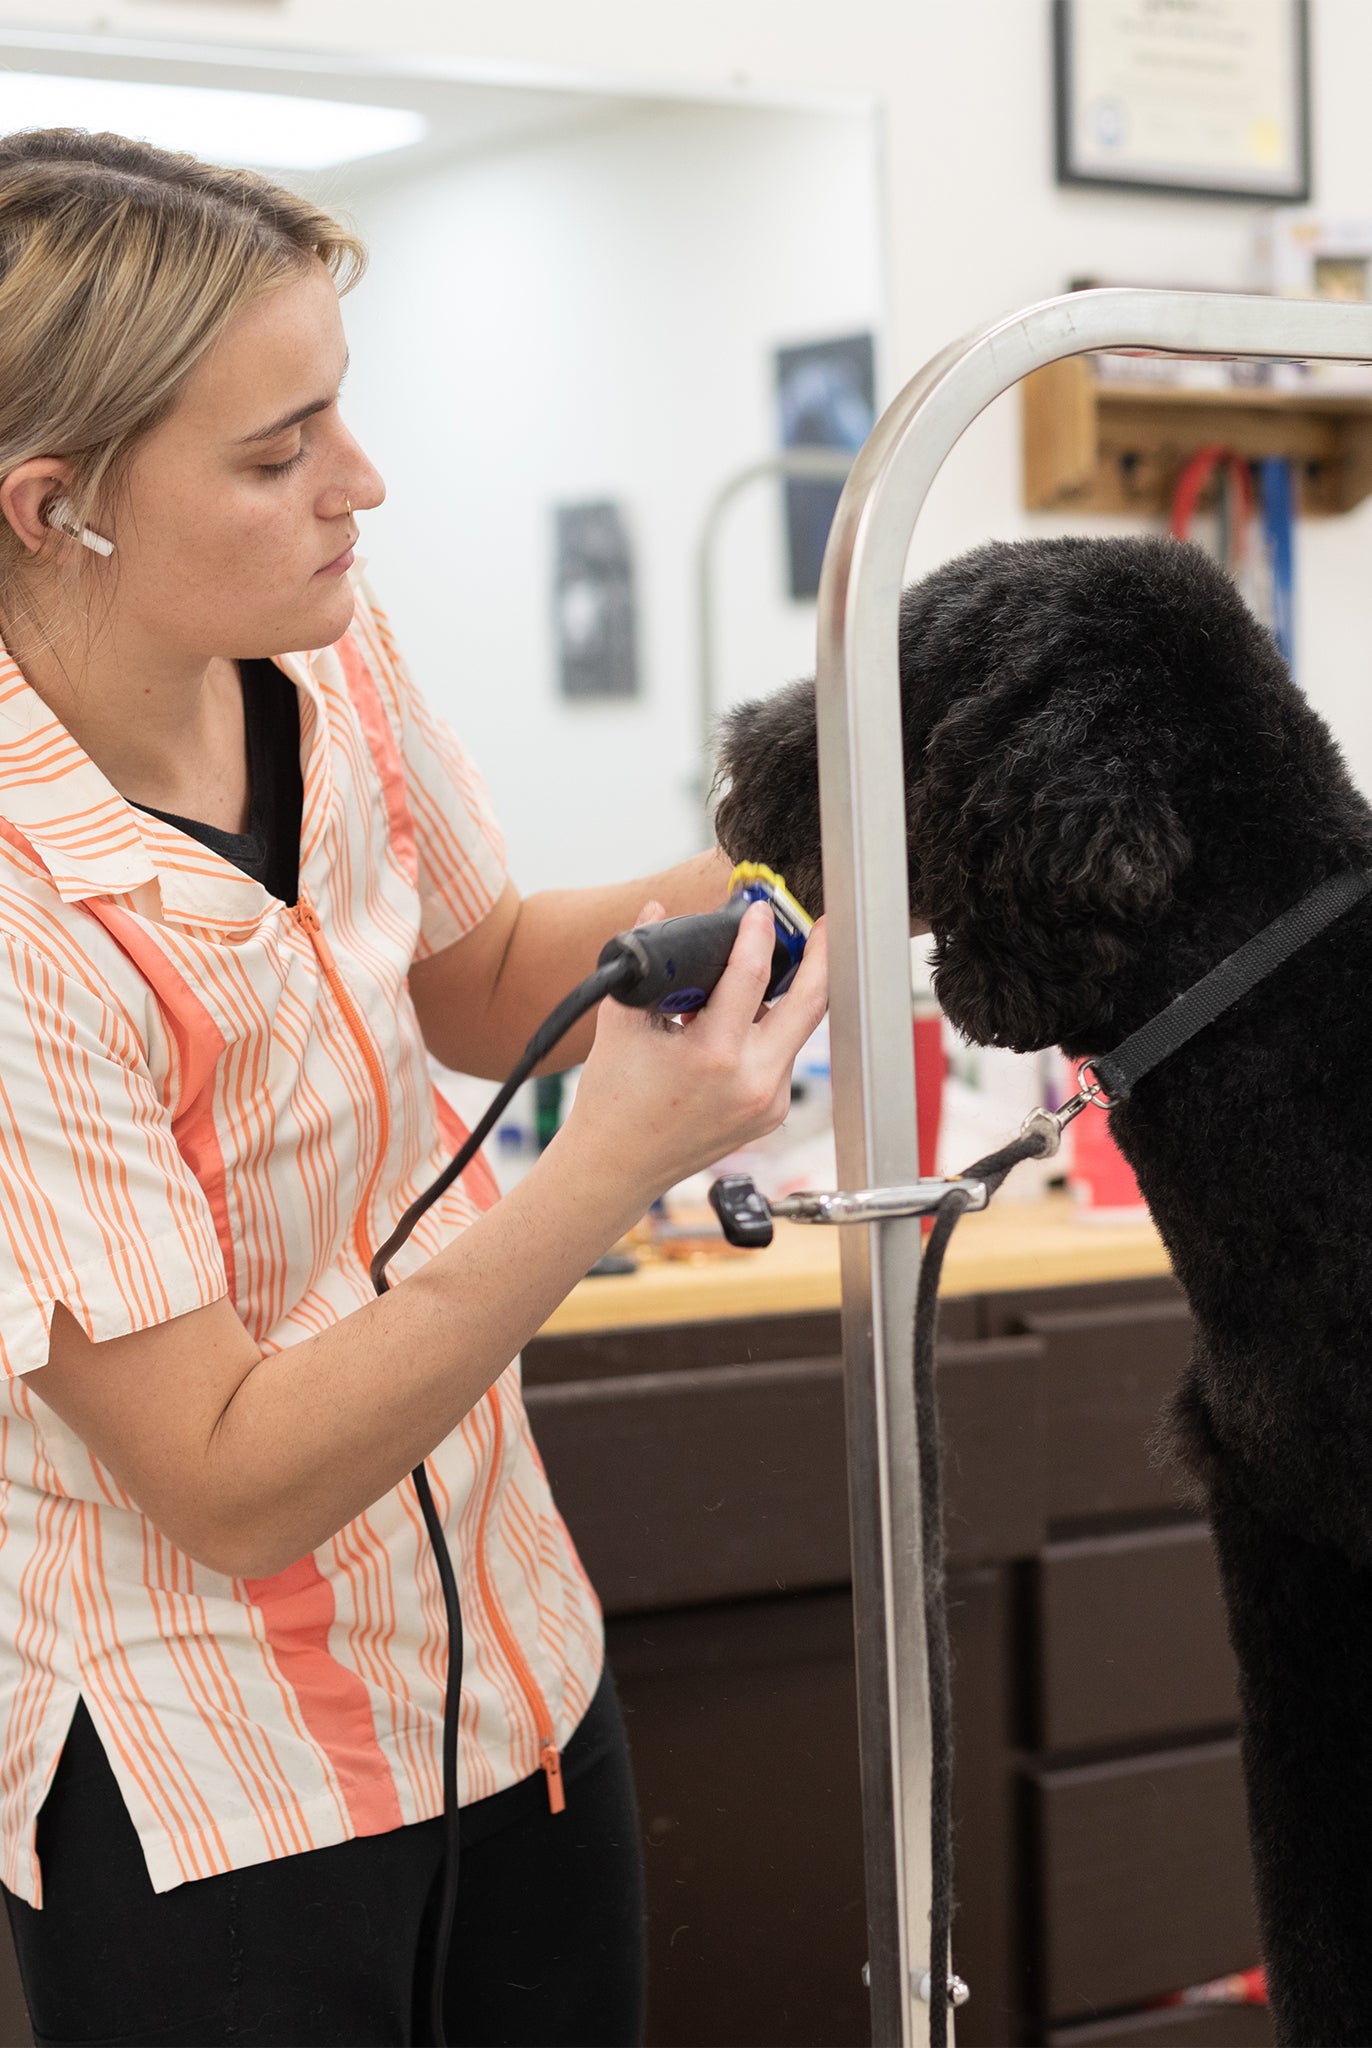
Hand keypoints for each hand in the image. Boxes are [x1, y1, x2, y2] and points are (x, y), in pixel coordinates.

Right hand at [557, 898, 828, 1214]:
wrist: (616, 1167)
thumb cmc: (613, 1101)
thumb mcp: (622, 1023)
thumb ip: (646, 964)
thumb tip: (656, 911)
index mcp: (715, 1058)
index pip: (752, 976)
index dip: (758, 934)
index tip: (757, 911)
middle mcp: (753, 1082)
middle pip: (811, 1003)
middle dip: (821, 957)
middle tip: (822, 926)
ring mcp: (768, 1102)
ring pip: (798, 1030)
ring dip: (792, 993)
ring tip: (771, 966)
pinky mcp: (771, 1113)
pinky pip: (784, 1056)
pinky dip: (771, 1029)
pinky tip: (747, 1015)